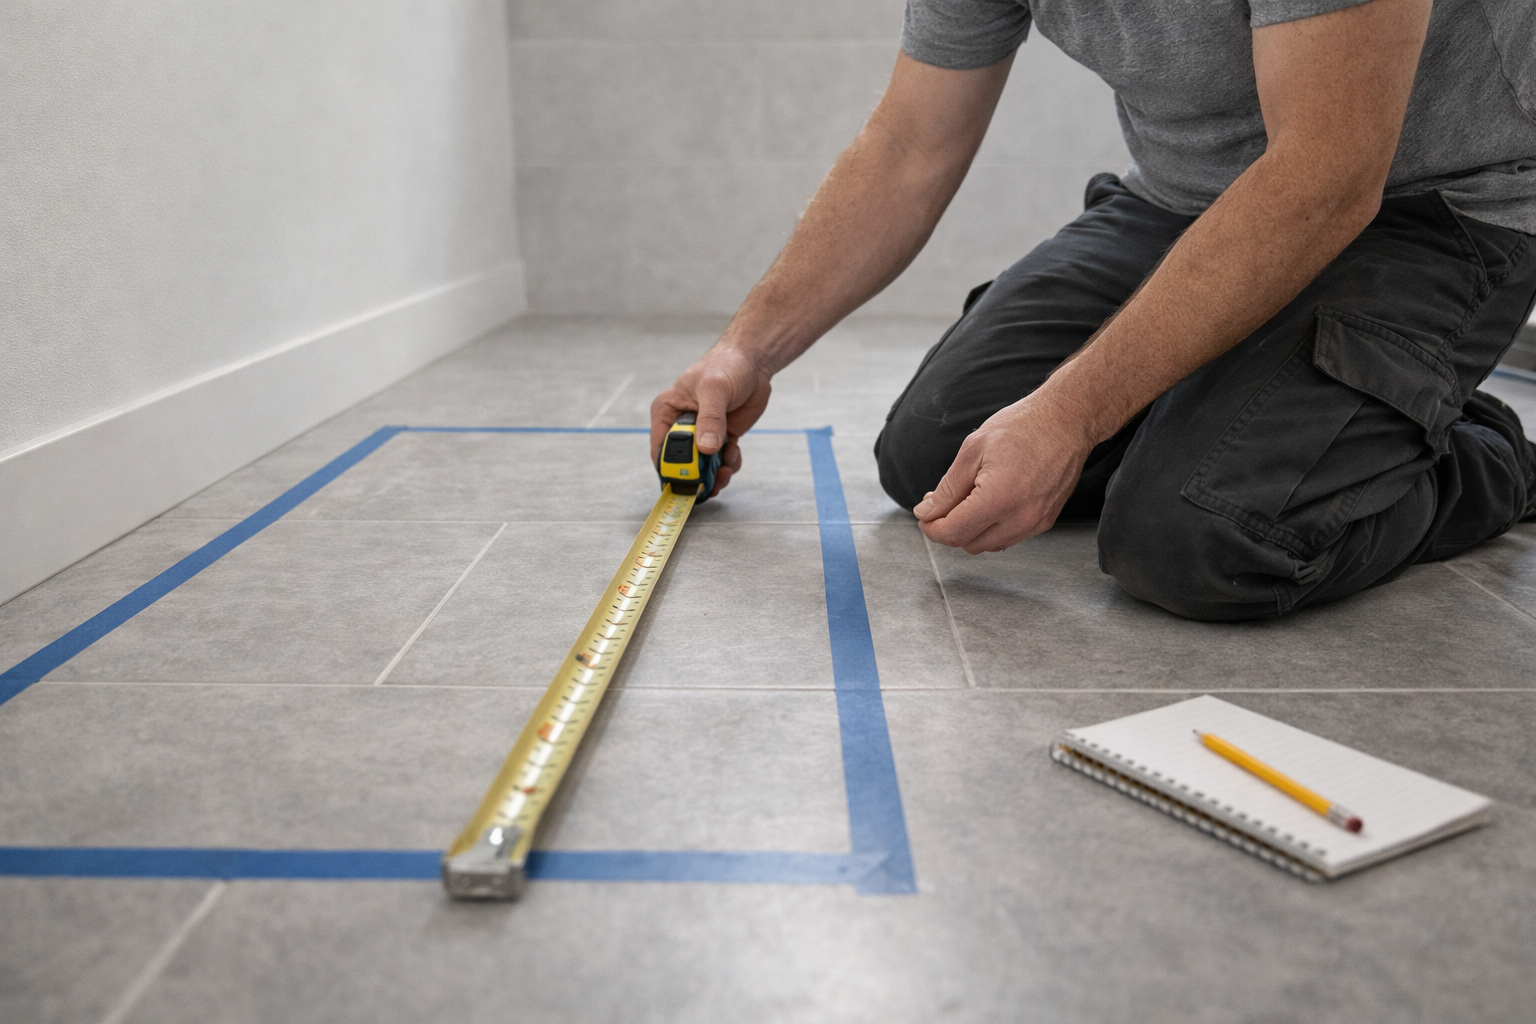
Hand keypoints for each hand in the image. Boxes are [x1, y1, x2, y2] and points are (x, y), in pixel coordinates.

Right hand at [650, 343, 772, 495]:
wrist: (753, 363)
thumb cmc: (725, 366)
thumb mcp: (715, 389)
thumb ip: (710, 419)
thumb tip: (706, 447)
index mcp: (667, 412)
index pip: (661, 447)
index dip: (671, 467)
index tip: (687, 479)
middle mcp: (680, 426)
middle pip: (681, 462)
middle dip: (697, 474)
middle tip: (713, 479)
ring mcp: (701, 434)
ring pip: (702, 466)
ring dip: (715, 473)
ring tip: (728, 467)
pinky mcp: (720, 438)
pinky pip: (721, 461)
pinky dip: (729, 465)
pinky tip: (734, 454)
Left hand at [914, 393, 1095, 552]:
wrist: (1066, 421)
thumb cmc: (1022, 427)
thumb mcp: (973, 450)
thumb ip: (947, 489)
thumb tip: (926, 512)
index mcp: (998, 499)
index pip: (954, 532)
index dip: (932, 528)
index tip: (924, 516)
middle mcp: (1021, 518)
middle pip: (969, 544)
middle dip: (949, 529)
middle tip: (941, 505)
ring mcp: (1036, 523)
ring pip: (988, 545)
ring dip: (971, 530)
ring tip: (967, 499)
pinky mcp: (1045, 522)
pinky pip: (1008, 537)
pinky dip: (991, 528)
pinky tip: (988, 502)